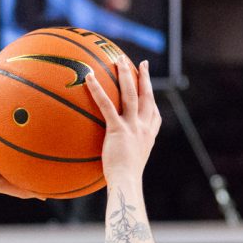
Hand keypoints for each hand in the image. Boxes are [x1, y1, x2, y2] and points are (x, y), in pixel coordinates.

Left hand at [84, 56, 161, 182]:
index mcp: (148, 135)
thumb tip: (113, 158)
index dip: (151, 98)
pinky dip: (97, 90)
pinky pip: (106, 105)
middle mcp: (144, 127)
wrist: (126, 183)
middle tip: (141, 63)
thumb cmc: (124, 180)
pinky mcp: (118, 129)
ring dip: (126, 75)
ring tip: (119, 59)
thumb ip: (123, 155)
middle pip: (146, 96)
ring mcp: (133, 126)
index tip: (148, 86)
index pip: (154, 113)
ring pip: (130, 94)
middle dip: (144, 78)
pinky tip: (89, 78)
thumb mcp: (129, 165)